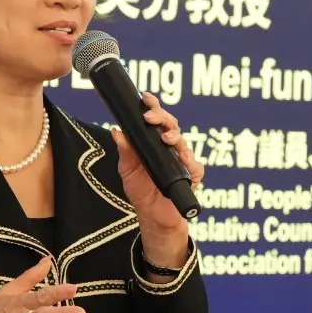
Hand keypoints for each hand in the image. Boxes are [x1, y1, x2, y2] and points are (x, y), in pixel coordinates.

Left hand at [111, 92, 204, 235]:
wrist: (152, 215)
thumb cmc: (141, 190)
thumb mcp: (127, 170)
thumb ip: (125, 151)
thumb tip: (117, 130)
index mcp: (155, 141)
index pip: (157, 119)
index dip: (153, 106)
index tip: (146, 98)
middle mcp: (171, 147)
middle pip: (171, 125)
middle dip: (162, 117)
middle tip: (150, 117)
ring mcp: (183, 160)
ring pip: (183, 142)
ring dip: (175, 137)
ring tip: (166, 138)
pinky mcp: (192, 175)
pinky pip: (194, 166)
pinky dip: (189, 161)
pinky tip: (182, 159)